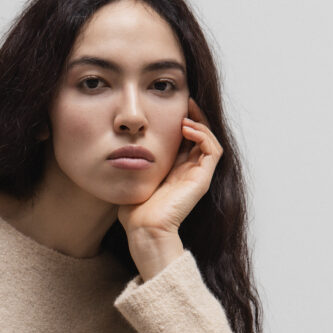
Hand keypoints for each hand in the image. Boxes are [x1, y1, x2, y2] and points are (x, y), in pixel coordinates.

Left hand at [115, 97, 223, 236]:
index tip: (174, 107)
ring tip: (186, 115)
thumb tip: (119, 151)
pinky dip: (203, 135)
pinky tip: (187, 129)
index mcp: (174, 172)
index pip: (185, 140)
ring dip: (200, 124)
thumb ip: (132, 165)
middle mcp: (189, 172)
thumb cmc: (134, 212)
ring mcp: (197, 176)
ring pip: (209, 140)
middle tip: (186, 102)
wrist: (144, 229)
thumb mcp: (133, 179)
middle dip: (195, 117)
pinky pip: (212, 150)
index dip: (183, 122)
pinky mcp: (202, 180)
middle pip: (200, 137)